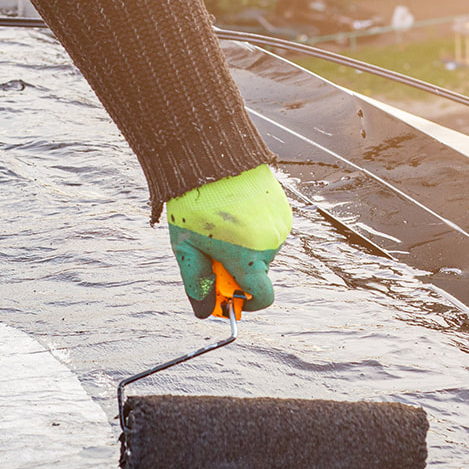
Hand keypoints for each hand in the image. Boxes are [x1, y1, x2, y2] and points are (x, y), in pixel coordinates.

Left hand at [166, 165, 292, 317]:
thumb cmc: (194, 203)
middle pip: (258, 273)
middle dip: (238, 270)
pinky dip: (253, 230)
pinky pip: (268, 231)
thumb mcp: (185, 247)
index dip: (247, 304)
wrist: (211, 157)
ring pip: (262, 251)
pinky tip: (234, 212)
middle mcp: (270, 244)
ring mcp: (279, 225)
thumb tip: (205, 311)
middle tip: (212, 251)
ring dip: (245, 248)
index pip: (263, 297)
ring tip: (221, 224)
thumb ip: (197, 282)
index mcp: (248, 258)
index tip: (232, 298)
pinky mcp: (282, 208)